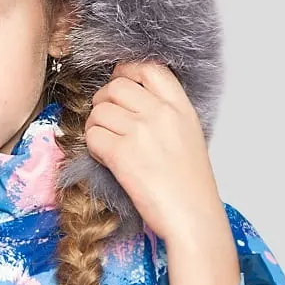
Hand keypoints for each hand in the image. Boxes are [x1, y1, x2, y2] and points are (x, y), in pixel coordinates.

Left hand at [84, 60, 239, 284]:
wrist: (193, 216)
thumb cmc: (190, 184)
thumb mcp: (189, 135)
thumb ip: (166, 113)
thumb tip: (132, 101)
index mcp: (181, 107)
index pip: (149, 68)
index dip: (127, 71)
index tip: (120, 84)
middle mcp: (161, 113)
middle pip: (117, 86)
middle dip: (104, 99)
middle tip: (107, 118)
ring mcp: (141, 131)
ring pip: (99, 110)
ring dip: (95, 124)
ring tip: (106, 141)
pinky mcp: (122, 153)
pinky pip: (92, 135)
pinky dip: (92, 145)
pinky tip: (104, 156)